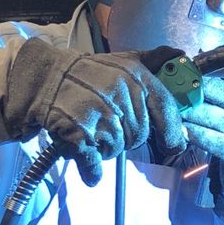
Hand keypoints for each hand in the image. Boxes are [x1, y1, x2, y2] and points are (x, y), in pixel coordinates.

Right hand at [4, 39, 186, 185]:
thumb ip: (153, 59)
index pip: (165, 107)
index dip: (172, 131)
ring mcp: (100, 115)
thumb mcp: (123, 60)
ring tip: (93, 130)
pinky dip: (92, 169)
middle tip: (109, 125)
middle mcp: (121, 95)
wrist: (44, 78)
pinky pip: (94, 161)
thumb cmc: (88, 72)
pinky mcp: (79, 133)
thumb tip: (179, 55)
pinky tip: (91, 170)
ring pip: (118, 148)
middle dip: (127, 137)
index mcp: (136, 77)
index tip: (174, 145)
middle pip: (140, 135)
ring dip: (107, 147)